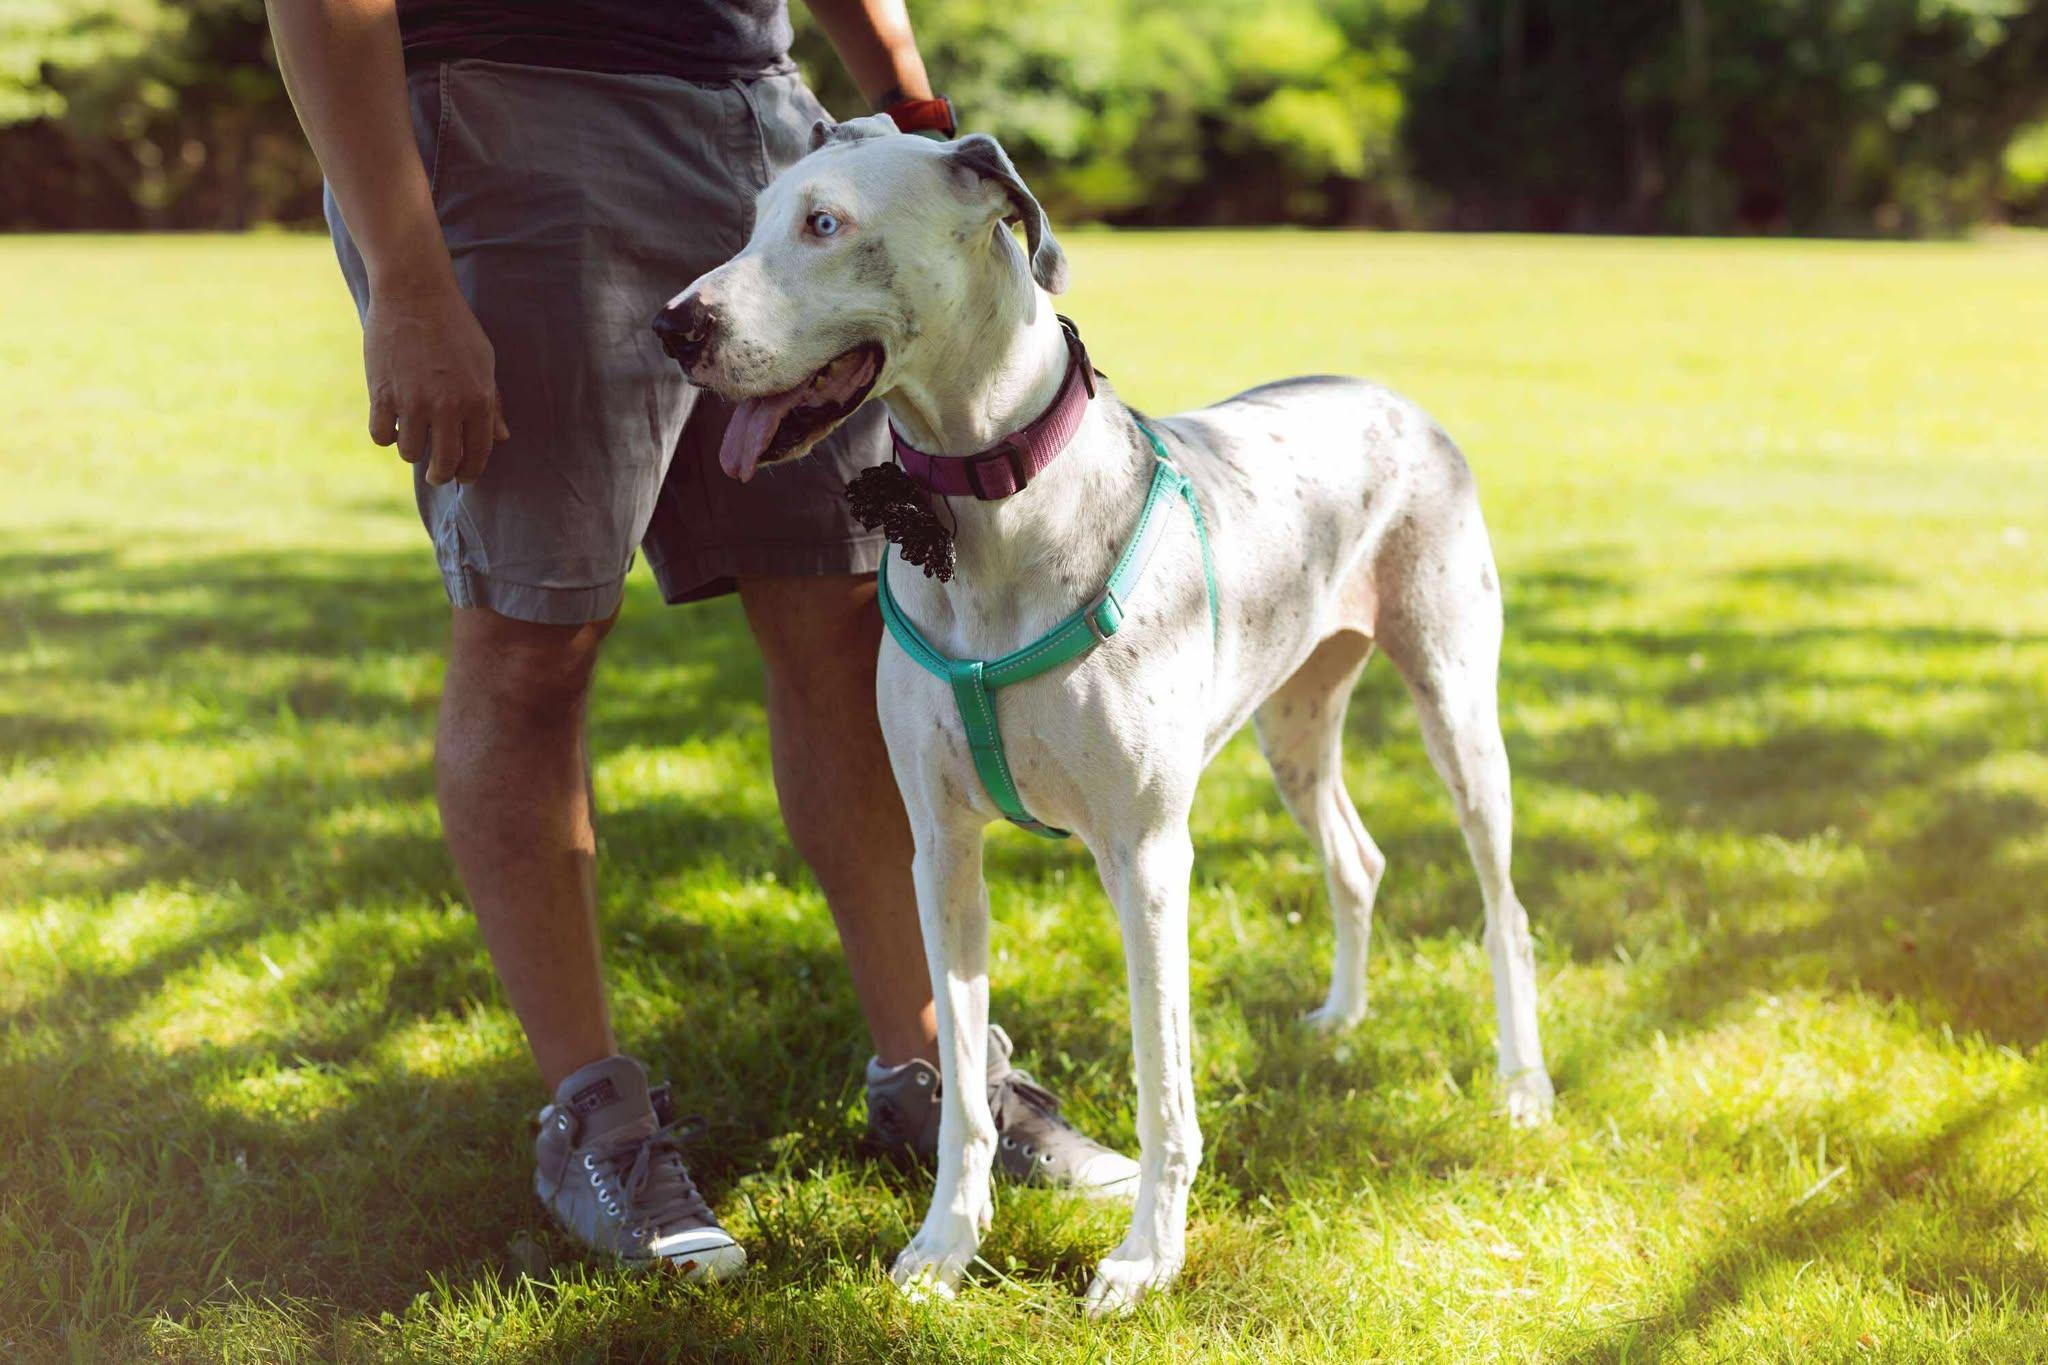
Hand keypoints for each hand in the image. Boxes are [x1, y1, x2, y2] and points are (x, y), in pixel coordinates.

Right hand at [362, 277, 508, 485]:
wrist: (414, 293)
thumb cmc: (455, 326)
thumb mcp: (484, 362)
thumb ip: (493, 403)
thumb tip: (501, 438)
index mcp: (478, 400)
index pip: (478, 454)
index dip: (470, 471)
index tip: (463, 476)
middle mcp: (448, 406)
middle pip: (444, 464)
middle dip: (441, 475)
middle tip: (436, 475)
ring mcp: (413, 402)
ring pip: (410, 453)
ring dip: (412, 451)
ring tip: (413, 440)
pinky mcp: (382, 394)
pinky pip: (382, 436)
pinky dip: (386, 435)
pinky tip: (392, 424)